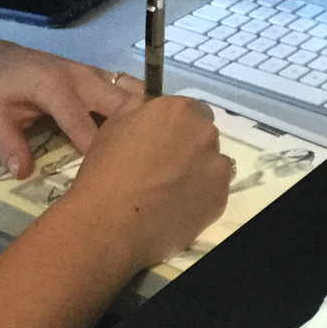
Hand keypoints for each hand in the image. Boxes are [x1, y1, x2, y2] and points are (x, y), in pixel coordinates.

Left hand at [0, 41, 142, 178]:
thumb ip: (7, 144)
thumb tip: (23, 173)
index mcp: (54, 88)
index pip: (83, 124)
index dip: (97, 151)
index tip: (109, 175)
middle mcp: (82, 77)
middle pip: (121, 104)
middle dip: (135, 131)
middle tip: (143, 163)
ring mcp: (95, 73)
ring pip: (134, 92)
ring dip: (145, 115)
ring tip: (154, 145)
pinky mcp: (101, 74)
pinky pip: (130, 88)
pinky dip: (142, 106)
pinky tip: (147, 128)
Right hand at [65, 95, 233, 268]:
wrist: (111, 223)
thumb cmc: (105, 171)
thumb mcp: (113, 125)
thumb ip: (139, 107)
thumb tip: (152, 104)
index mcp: (179, 111)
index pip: (190, 109)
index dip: (176, 126)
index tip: (161, 142)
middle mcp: (205, 134)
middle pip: (203, 136)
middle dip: (188, 148)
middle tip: (163, 169)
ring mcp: (217, 168)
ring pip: (213, 165)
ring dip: (198, 172)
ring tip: (170, 192)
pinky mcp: (220, 199)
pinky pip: (213, 193)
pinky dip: (199, 198)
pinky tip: (175, 209)